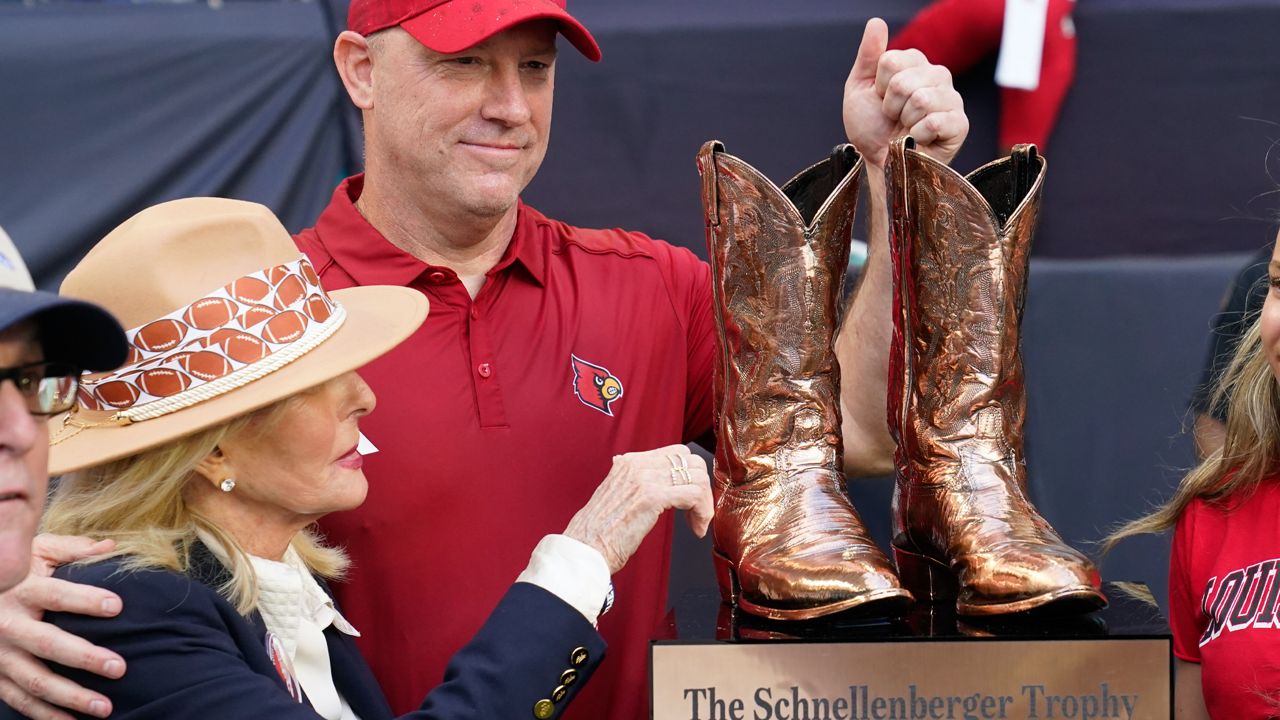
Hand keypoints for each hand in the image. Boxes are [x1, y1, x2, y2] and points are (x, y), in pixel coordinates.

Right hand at [0, 535, 124, 719]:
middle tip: (119, 668)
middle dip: (84, 658)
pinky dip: (46, 715)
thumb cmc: (16, 572)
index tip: (117, 606)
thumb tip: (110, 547)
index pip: (56, 595)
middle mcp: (8, 624)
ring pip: (35, 680)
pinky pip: (19, 700)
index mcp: (21, 590)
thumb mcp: (38, 554)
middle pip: (47, 643)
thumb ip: (71, 551)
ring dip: (70, 696)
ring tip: (105, 707)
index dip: (85, 600)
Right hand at [564, 445, 712, 574]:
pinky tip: (696, 529)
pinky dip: (702, 512)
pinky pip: (693, 494)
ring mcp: (645, 478)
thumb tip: (645, 478)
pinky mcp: (652, 497)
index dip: (690, 475)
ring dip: (704, 503)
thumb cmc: (598, 533)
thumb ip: (632, 483)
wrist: (584, 549)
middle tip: (698, 512)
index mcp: (628, 462)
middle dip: (702, 487)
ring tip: (698, 523)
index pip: (676, 453)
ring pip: (696, 477)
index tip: (691, 499)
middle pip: (691, 461)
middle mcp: (637, 464)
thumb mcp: (615, 496)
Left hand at [843, 17, 968, 168]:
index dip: (879, 87)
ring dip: (904, 122)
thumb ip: (869, 56)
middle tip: (893, 118)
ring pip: (921, 100)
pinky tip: (919, 140)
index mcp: (915, 63)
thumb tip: (876, 22)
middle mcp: (938, 76)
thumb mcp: (860, 89)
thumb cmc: (871, 128)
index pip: (891, 61)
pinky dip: (917, 136)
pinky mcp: (960, 125)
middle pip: (904, 81)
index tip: (881, 100)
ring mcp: (951, 99)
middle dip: (890, 106)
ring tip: (905, 129)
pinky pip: (934, 122)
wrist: (880, 164)